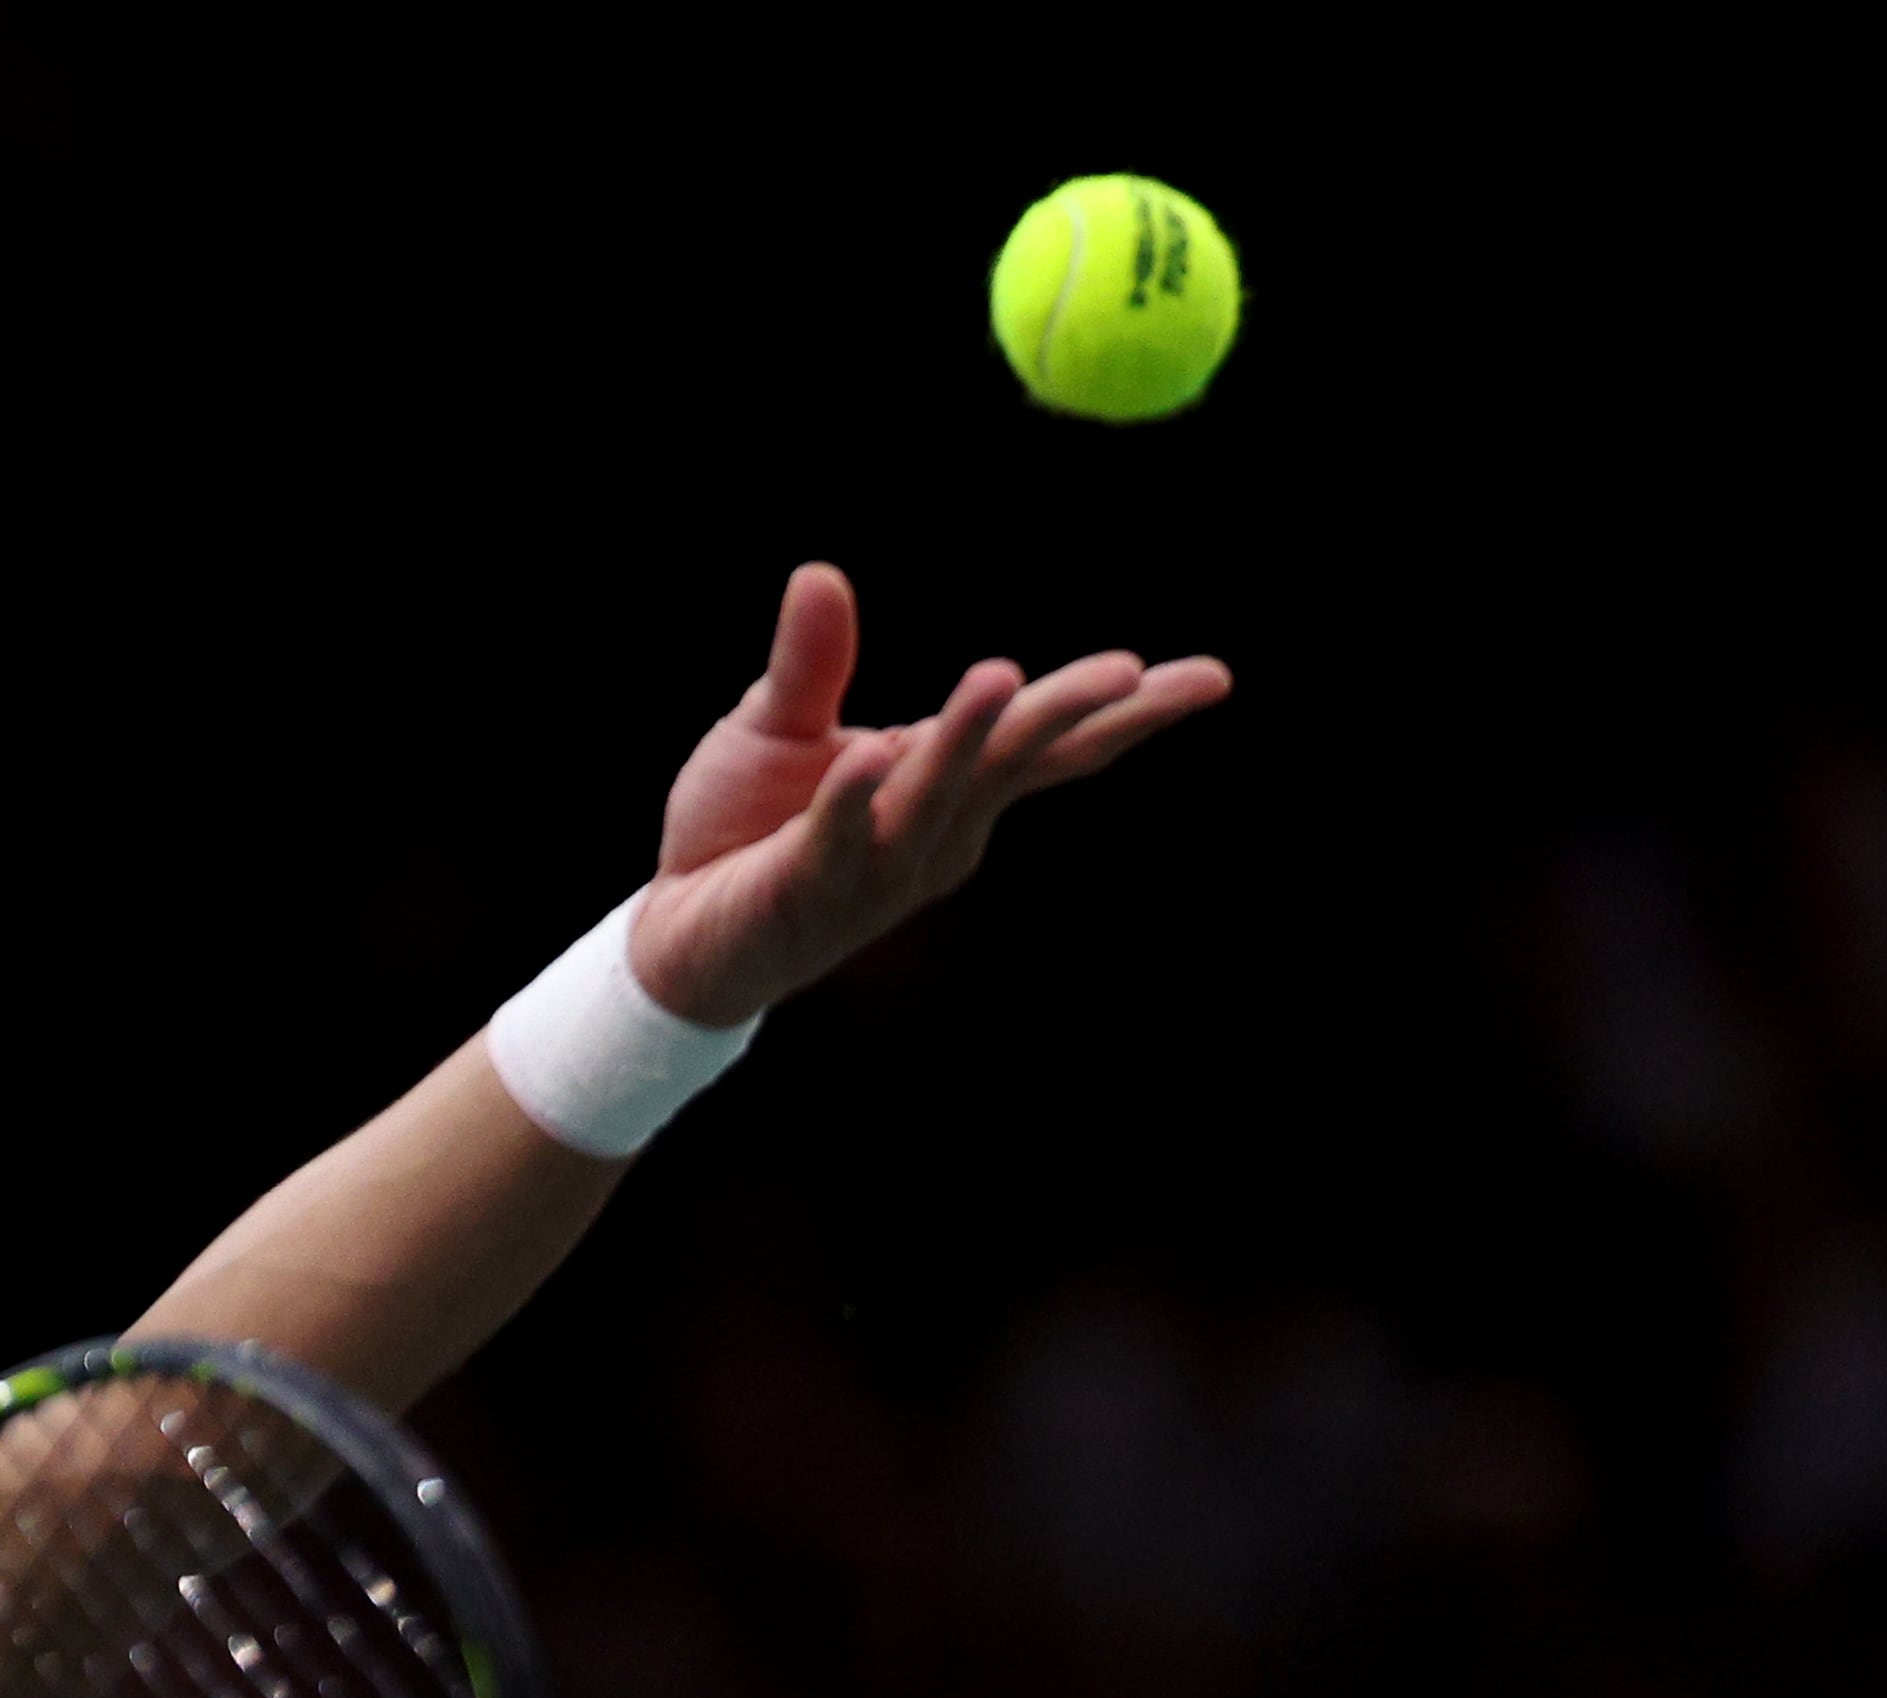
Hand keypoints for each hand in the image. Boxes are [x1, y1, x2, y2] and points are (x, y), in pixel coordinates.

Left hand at [622, 562, 1229, 1028]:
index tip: (1207, 678)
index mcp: (943, 785)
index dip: (1123, 712)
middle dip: (1069, 715)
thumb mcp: (778, 726)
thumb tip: (823, 572)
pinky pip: (838, 840)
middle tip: (1131, 671)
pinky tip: (872, 759)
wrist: (678, 935)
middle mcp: (931, 831)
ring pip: (934, 796)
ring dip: (968, 739)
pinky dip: (856, 800)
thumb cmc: (744, 829)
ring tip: (1002, 676)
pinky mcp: (807, 892)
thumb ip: (813, 660)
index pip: (1047, 746)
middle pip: (1013, 763)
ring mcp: (875, 868)